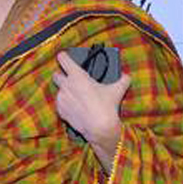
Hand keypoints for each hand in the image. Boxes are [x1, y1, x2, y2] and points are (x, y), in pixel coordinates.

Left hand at [52, 51, 130, 172]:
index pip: (63, 59)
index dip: (63, 56)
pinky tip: (76, 108)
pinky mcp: (59, 110)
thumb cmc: (106, 106)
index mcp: (77, 75)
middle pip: (56, 75)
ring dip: (65, 91)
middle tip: (70, 79)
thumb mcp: (117, 90)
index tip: (64, 56)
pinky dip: (66, 104)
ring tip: (76, 97)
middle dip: (61, 75)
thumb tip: (126, 77)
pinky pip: (60, 103)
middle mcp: (66, 85)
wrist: (99, 127)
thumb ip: (123, 80)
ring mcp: (61, 98)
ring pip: (58, 90)